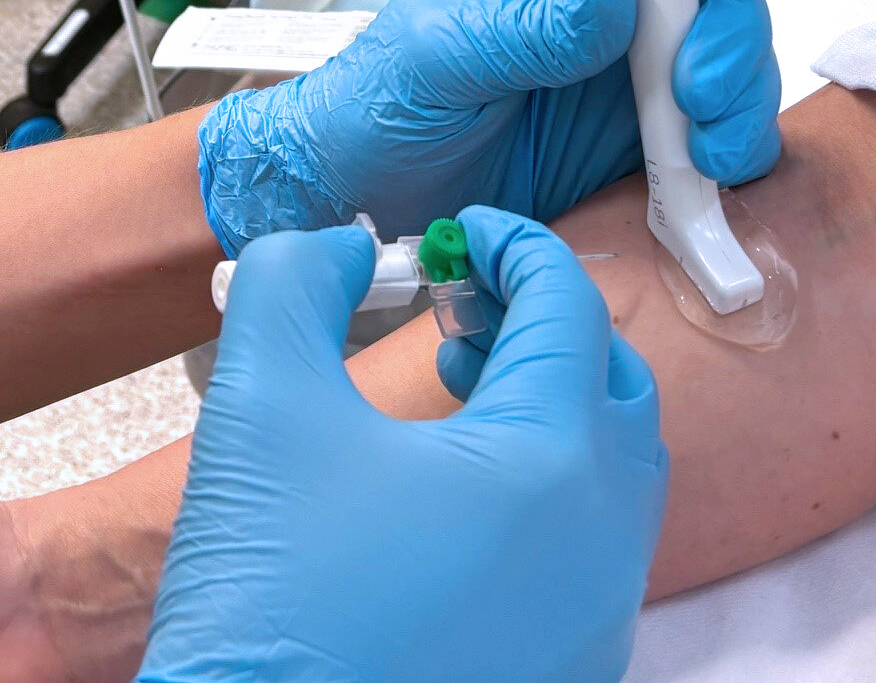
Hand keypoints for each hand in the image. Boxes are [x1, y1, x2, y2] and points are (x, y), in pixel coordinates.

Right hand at [142, 208, 668, 682]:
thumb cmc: (269, 601)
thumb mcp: (260, 401)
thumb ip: (296, 282)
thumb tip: (344, 249)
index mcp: (554, 464)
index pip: (570, 309)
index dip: (513, 249)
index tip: (458, 236)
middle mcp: (603, 546)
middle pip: (615, 387)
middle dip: (544, 326)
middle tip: (460, 307)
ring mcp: (594, 622)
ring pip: (612, 476)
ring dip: (548, 408)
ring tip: (452, 389)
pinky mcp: (566, 673)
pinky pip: (586, 555)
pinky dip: (544, 493)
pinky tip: (450, 494)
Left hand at [199, 0, 779, 248]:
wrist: (363, 197)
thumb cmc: (384, 99)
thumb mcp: (444, 52)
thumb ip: (531, 27)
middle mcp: (606, 2)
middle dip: (726, 27)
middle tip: (696, 88)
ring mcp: (630, 73)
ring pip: (726, 56)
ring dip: (739, 95)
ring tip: (703, 147)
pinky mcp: (640, 143)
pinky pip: (713, 133)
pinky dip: (731, 151)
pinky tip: (705, 179)